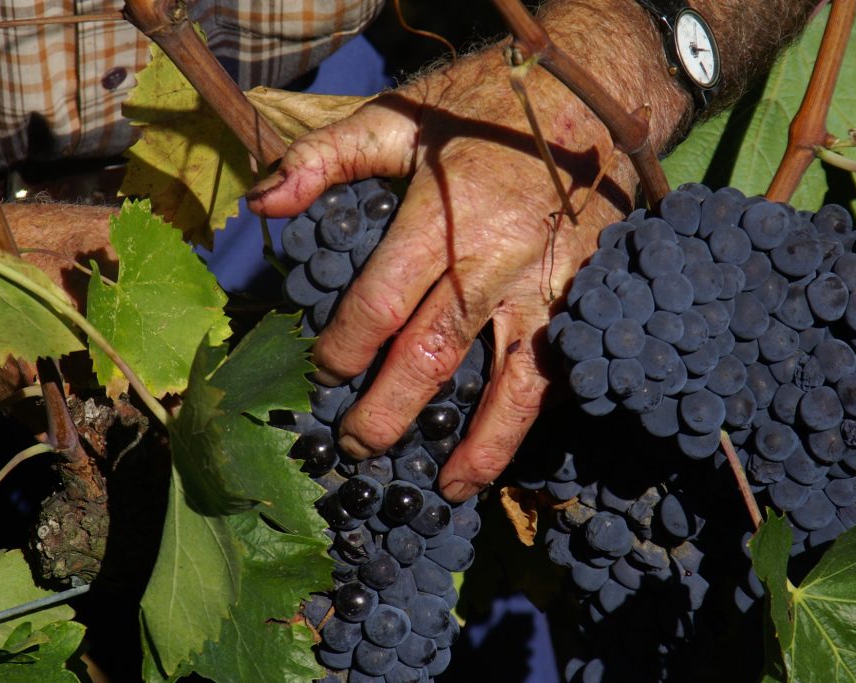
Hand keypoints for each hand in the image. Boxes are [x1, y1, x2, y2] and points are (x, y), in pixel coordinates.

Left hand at [248, 19, 676, 501]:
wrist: (594, 92)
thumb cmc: (485, 108)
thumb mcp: (399, 115)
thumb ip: (325, 158)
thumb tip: (261, 203)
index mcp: (441, 217)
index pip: (379, 304)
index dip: (343, 349)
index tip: (322, 375)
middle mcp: (494, 261)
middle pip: (434, 353)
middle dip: (390, 411)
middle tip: (357, 448)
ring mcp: (547, 284)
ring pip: (514, 380)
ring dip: (480, 442)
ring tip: (449, 487)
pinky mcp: (584, 294)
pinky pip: (560, 368)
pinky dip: (534, 416)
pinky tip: (512, 449)